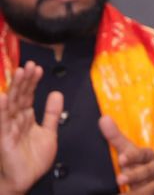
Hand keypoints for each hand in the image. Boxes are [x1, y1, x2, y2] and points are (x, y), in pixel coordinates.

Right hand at [0, 63, 61, 194]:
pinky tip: (3, 98)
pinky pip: (3, 122)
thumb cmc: (34, 159)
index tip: (37, 68)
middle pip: (19, 96)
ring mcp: (9, 128)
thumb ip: (52, 113)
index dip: (32, 82)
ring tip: (19, 72)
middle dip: (24, 80)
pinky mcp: (4, 139)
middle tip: (29, 65)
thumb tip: (56, 93)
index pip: (28, 95)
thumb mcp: (49, 132)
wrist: (26, 180)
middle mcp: (16, 120)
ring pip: (12, 105)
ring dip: (15, 88)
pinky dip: (3, 109)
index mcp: (26, 118)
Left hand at [98, 115, 153, 194]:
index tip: (121, 159)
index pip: (142, 154)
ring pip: (149, 187)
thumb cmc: (138, 163)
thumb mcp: (129, 150)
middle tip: (120, 178)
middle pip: (146, 171)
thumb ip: (116, 138)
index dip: (133, 156)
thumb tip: (103, 119)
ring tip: (122, 193)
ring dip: (136, 190)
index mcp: (147, 156)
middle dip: (134, 175)